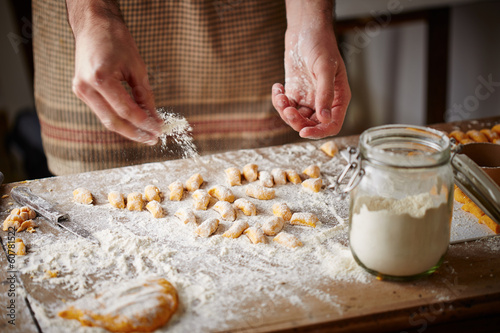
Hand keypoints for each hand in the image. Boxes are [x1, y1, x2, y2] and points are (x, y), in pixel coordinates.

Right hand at [67, 1, 161, 144]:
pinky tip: (134, 122)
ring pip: (106, 119)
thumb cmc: (116, 40)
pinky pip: (102, 111)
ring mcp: (81, 91)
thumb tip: (155, 117)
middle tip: (153, 139)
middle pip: (113, 121)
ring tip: (146, 134)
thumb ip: (145, 95)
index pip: (126, 110)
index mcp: (100, 79)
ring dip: (127, 128)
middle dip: (135, 133)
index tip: (159, 130)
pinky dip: (119, 118)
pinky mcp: (81, 91)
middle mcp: (86, 88)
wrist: (93, 25)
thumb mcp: (137, 67)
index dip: (144, 123)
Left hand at [273, 2, 350, 138]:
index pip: (332, 125)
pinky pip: (286, 107)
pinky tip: (277, 87)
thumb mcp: (325, 69)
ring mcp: (309, 99)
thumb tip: (325, 118)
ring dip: (285, 111)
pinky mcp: (295, 93)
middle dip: (296, 121)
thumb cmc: (321, 45)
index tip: (303, 131)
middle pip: (311, 125)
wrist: (305, 31)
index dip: (319, 132)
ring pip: (296, 118)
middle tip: (288, 109)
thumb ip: (325, 94)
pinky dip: (279, 101)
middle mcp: (324, 102)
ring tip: (281, 95)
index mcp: (339, 98)